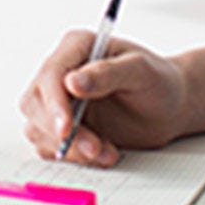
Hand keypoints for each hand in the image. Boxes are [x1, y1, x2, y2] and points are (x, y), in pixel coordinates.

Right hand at [18, 28, 188, 165]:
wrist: (170, 107)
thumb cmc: (159, 82)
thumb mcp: (141, 71)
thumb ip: (108, 73)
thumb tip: (72, 82)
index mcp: (77, 47)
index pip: (50, 74)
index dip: (54, 103)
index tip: (66, 128)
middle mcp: (62, 72)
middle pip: (35, 103)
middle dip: (60, 131)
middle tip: (94, 148)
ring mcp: (60, 101)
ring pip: (39, 128)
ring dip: (70, 147)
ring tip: (107, 151)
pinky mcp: (64, 126)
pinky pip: (51, 146)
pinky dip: (74, 156)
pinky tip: (104, 153)